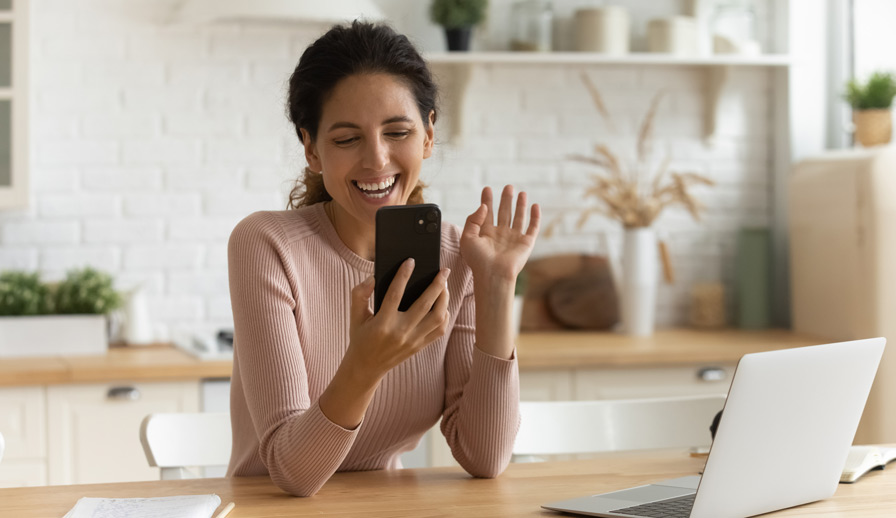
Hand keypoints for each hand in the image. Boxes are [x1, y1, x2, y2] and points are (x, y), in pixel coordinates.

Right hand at [345, 259, 450, 381]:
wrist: (366, 367)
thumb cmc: (361, 337)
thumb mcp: (355, 316)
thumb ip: (360, 294)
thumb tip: (373, 277)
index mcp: (382, 324)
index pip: (395, 295)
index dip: (403, 276)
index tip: (410, 261)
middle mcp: (400, 333)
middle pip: (424, 305)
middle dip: (437, 285)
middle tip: (443, 270)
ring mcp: (413, 341)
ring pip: (437, 317)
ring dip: (444, 299)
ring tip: (444, 285)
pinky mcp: (420, 346)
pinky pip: (439, 330)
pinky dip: (444, 314)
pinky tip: (442, 303)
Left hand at [460, 185, 540, 282]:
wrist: (493, 274)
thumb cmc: (478, 260)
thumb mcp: (467, 237)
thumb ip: (473, 219)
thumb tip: (483, 206)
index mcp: (486, 233)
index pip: (487, 213)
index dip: (487, 200)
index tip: (487, 189)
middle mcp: (500, 235)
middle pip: (504, 212)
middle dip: (506, 199)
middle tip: (508, 187)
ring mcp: (514, 238)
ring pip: (518, 217)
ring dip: (520, 205)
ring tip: (521, 192)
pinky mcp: (526, 243)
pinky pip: (532, 228)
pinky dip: (535, 217)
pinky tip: (535, 206)